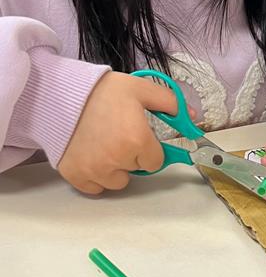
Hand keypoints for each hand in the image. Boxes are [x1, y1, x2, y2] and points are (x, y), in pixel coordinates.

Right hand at [58, 72, 181, 195]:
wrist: (63, 94)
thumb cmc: (103, 91)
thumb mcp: (142, 89)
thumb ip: (171, 103)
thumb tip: (191, 118)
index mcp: (137, 140)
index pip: (156, 161)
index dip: (150, 147)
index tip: (139, 135)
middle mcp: (117, 160)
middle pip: (137, 170)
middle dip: (132, 156)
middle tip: (118, 134)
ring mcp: (95, 170)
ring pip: (117, 182)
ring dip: (115, 169)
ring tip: (103, 145)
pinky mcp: (75, 175)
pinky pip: (94, 188)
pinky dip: (95, 176)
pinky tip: (91, 155)